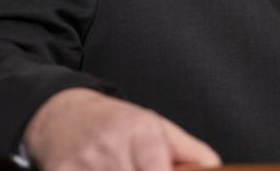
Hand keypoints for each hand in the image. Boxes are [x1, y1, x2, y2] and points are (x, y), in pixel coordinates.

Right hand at [23, 88, 221, 170]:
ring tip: (118, 169)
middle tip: (137, 170)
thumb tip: (216, 169)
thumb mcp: (158, 127)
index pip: (157, 170)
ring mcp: (83, 161)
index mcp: (141, 132)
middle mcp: (111, 144)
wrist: (63, 113)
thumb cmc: (118, 124)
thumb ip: (190, 152)